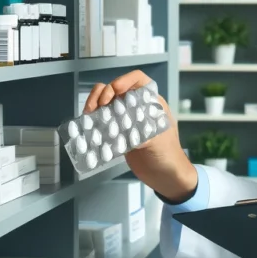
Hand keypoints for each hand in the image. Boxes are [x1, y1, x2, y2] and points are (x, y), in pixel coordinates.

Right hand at [83, 70, 198, 203]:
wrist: (165, 178)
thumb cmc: (168, 156)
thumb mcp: (158, 141)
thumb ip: (142, 132)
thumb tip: (122, 127)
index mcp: (152, 103)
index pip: (138, 80)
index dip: (125, 80)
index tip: (114, 89)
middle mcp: (138, 107)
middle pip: (117, 89)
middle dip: (104, 93)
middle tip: (96, 106)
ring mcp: (127, 120)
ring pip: (107, 103)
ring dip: (96, 104)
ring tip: (88, 114)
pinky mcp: (118, 133)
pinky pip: (104, 120)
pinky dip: (95, 120)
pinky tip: (89, 125)